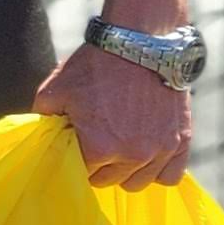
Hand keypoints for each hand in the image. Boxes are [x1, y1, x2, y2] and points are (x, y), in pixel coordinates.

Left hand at [36, 41, 189, 189]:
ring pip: (138, 182)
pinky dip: (158, 170)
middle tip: (97, 140)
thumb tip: (42, 136)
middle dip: (98, 165)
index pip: (80, 174)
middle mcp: (133, 155)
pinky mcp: (181, 141)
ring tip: (120, 148)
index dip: (74, 158)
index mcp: (99, 148)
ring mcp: (161, 150)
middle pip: (108, 181)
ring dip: (126, 171)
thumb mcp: (55, 90)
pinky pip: (170, 176)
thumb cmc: (96, 65)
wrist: (140, 42)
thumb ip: (44, 119)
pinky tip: (147, 157)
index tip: (76, 142)